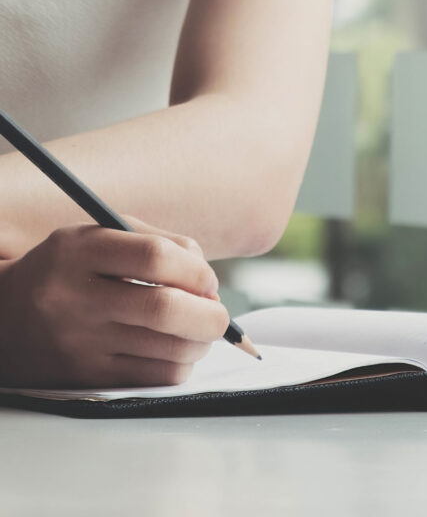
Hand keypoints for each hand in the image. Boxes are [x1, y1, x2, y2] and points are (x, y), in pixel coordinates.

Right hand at [0, 218, 229, 387]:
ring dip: (201, 341)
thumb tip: (209, 282)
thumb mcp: (103, 234)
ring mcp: (79, 343)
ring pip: (168, 350)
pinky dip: (181, 364)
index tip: (208, 280)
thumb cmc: (73, 267)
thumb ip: (160, 243)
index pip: (155, 257)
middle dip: (211, 314)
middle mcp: (75, 298)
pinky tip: (176, 350)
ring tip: (199, 330)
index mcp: (80, 252)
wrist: (4, 316)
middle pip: (165, 310)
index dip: (196, 270)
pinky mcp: (85, 378)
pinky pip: (155, 378)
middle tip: (218, 313)